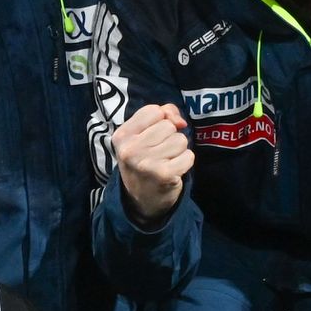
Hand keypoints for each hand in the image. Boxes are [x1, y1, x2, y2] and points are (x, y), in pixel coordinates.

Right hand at [111, 104, 192, 227]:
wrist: (142, 199)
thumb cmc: (145, 161)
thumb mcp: (142, 136)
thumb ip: (162, 116)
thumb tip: (180, 121)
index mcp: (122, 136)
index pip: (153, 111)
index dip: (161, 120)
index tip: (154, 136)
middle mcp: (130, 149)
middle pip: (169, 126)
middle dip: (169, 138)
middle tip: (158, 153)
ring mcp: (145, 162)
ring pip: (180, 140)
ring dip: (178, 151)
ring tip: (165, 162)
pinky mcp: (163, 174)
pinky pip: (188, 156)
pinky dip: (185, 163)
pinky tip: (173, 171)